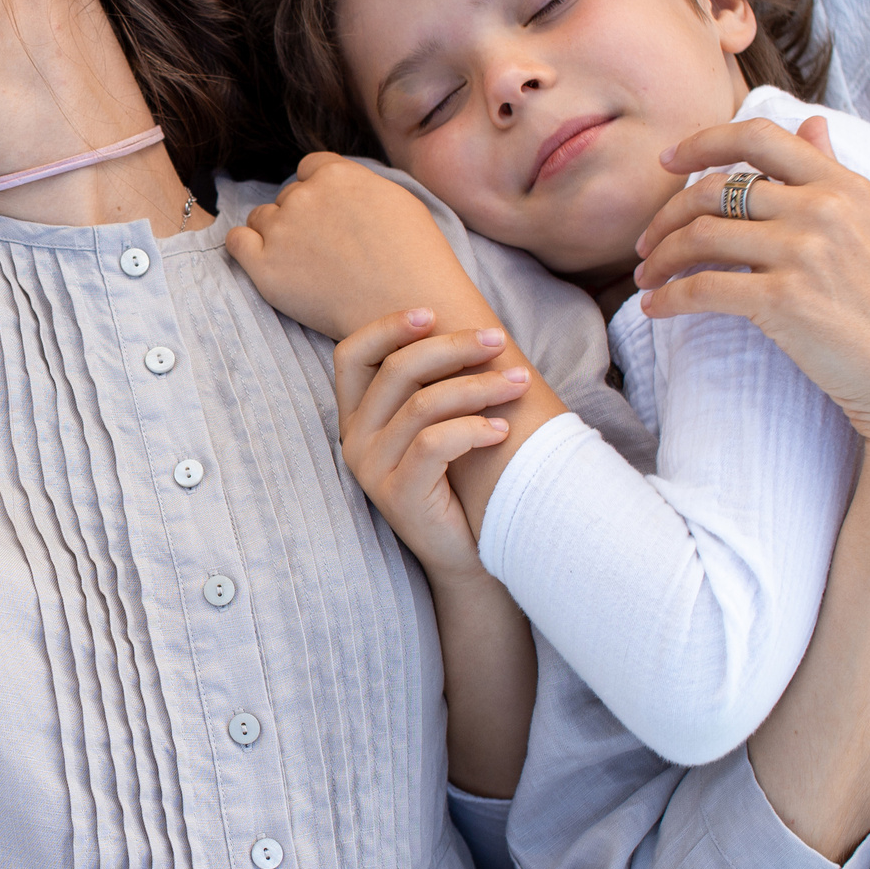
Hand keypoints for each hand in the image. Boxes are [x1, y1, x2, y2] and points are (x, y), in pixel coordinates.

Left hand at [230, 153, 469, 340]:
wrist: (407, 308)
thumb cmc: (415, 259)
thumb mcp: (398, 199)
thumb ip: (358, 184)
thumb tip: (336, 182)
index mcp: (336, 174)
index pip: (310, 168)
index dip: (320, 190)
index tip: (330, 213)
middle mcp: (304, 196)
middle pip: (289, 196)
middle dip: (303, 216)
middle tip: (327, 247)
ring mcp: (281, 231)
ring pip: (262, 218)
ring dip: (276, 233)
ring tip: (304, 261)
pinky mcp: (265, 268)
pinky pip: (236, 243)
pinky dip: (245, 247)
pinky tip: (264, 259)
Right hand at [331, 310, 526, 582]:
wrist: (469, 555)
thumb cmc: (461, 481)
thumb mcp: (439, 425)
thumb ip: (435, 384)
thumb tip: (473, 329)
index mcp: (357, 417)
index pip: (351, 355)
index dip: (387, 327)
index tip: (433, 313)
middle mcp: (354, 440)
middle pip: (396, 370)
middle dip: (452, 346)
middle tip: (497, 340)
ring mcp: (372, 469)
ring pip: (422, 403)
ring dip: (478, 386)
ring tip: (518, 384)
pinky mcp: (398, 494)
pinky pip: (435, 443)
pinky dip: (474, 428)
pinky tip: (502, 430)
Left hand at [633, 116, 869, 456]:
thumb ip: (839, 174)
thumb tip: (812, 124)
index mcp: (844, 186)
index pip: (759, 137)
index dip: (702, 142)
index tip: (667, 160)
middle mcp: (822, 209)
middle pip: (714, 190)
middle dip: (667, 214)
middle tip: (647, 241)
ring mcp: (802, 252)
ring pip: (699, 236)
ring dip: (660, 257)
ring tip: (646, 276)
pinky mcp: (783, 299)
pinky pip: (701, 288)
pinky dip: (668, 298)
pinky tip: (655, 308)